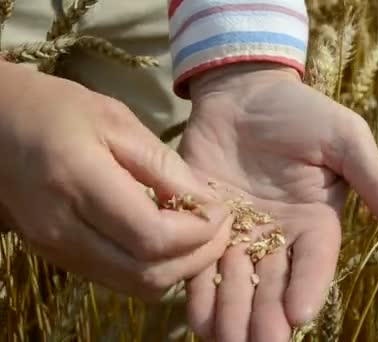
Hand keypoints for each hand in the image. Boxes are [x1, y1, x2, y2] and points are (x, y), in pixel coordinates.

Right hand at [0, 61, 231, 299]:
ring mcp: (58, 250)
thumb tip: (208, 203)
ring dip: (179, 269)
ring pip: (136, 286)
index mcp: (78, 183)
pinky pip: (119, 279)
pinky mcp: (59, 257)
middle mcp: (64, 230)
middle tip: (221, 228)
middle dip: (198, 258)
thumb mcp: (117, 121)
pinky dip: (155, 268)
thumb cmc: (57, 109)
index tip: (222, 211)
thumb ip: (163, 166)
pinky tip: (171, 240)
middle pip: (148, 275)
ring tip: (202, 235)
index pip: (153, 237)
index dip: (199, 233)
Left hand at [179, 63, 377, 340]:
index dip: (309, 288)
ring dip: (232, 313)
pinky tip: (198, 317)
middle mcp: (280, 237)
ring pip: (238, 283)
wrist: (242, 92)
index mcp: (317, 222)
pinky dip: (200, 291)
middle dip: (268, 316)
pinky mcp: (206, 226)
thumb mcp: (345, 139)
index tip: (300, 314)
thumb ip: (377, 181)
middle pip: (275, 284)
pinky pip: (203, 264)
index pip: (316, 263)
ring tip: (225, 339)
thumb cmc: (300, 111)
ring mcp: (241, 235)